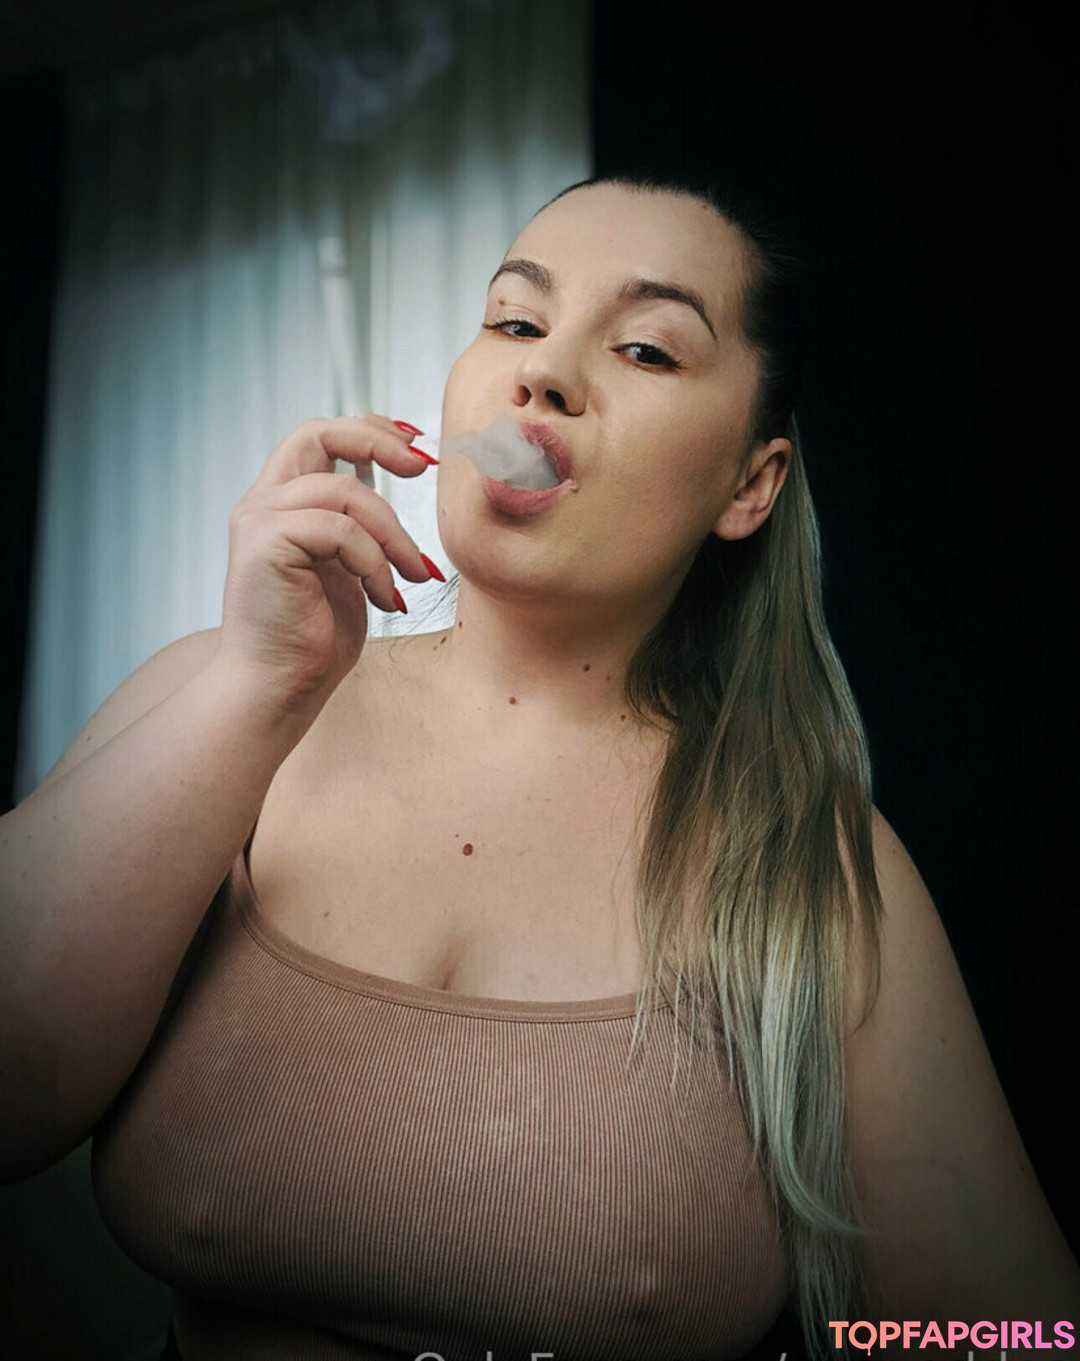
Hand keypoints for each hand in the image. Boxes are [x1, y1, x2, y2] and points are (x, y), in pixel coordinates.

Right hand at [218, 414, 436, 702]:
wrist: (278, 690)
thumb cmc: (313, 640)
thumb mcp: (348, 570)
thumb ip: (359, 529)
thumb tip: (402, 492)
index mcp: (280, 505)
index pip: (318, 438)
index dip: (368, 431)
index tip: (416, 451)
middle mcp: (262, 504)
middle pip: (317, 432)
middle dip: (377, 441)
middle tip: (424, 467)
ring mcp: (259, 521)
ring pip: (345, 492)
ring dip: (393, 535)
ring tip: (414, 575)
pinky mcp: (265, 544)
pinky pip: (341, 530)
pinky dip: (374, 562)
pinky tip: (385, 598)